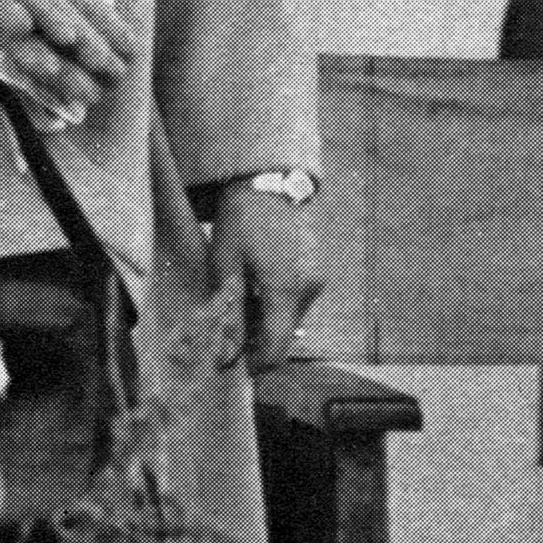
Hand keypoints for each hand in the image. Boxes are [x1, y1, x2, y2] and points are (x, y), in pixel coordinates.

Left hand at [204, 178, 322, 370]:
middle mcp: (309, 289)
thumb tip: (227, 359)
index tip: (232, 363)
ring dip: (266, 320)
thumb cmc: (242, 219)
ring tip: (238, 296)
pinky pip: (296, 300)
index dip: (254, 365)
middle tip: (227, 324)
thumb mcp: (226, 267)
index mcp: (287, 291)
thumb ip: (231, 317)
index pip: (277, 351)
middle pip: (284, 336)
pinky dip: (276, 302)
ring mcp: (316, 278)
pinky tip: (254, 283)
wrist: (269, 177)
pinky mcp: (316, 269)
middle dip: (257, 340)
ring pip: (290, 318)